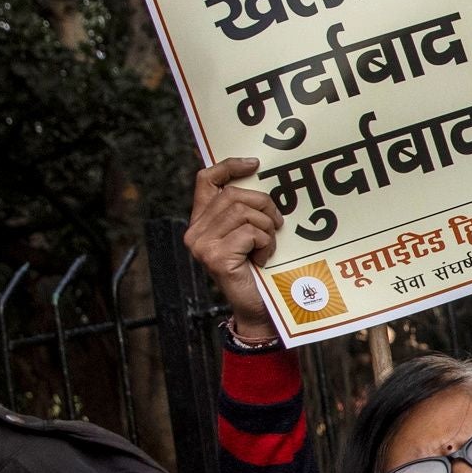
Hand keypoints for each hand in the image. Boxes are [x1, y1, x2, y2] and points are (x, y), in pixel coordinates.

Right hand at [187, 159, 284, 327]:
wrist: (256, 309)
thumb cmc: (256, 270)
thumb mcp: (248, 234)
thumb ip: (244, 211)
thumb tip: (260, 177)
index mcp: (201, 221)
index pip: (206, 180)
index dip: (229, 166)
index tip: (254, 164)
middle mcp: (195, 232)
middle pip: (233, 194)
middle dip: (263, 204)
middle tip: (276, 222)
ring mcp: (202, 245)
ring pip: (244, 213)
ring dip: (266, 228)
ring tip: (267, 246)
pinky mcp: (215, 257)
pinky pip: (250, 232)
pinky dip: (265, 243)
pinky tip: (262, 259)